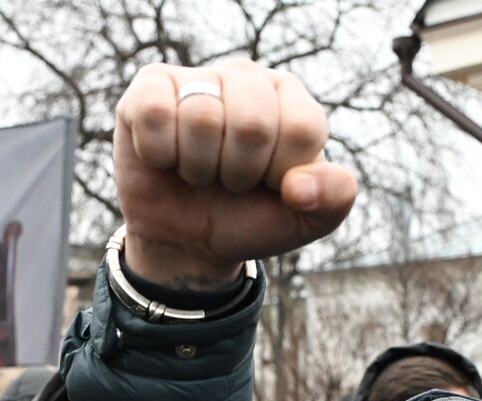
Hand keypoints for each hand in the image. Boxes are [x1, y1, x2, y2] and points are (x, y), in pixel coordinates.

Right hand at [114, 59, 355, 288]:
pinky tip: (165, 157)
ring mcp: (197, 78)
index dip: (280, 173)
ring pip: (202, 119)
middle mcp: (246, 78)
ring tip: (198, 171)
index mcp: (291, 99)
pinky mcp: (149, 88)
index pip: (301, 128)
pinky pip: (155, 113)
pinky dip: (159, 153)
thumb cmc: (248, 219)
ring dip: (197, 168)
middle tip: (229, 181)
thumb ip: (333, 200)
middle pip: (253, 123)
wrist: (187, 241)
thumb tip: (300, 186)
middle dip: (239, 173)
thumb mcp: (305, 220)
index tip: (267, 184)